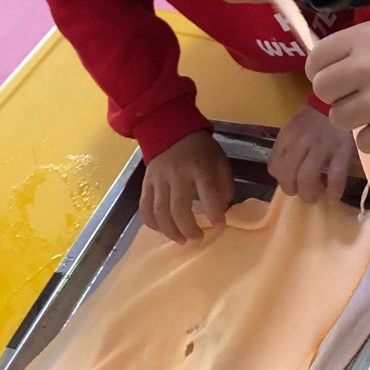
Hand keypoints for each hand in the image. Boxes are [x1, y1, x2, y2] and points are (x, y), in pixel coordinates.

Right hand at [140, 129, 232, 243]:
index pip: (208, 193)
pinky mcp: (146, 182)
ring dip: (170, 231)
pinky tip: (162, 231)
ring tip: (181, 240)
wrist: (171, 130)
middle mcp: (177, 174)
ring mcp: (159, 179)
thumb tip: (222, 209)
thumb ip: (223, 185)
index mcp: (200, 167)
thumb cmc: (201, 149)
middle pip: (179, 208)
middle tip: (198, 238)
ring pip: (160, 211)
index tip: (220, 226)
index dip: (215, 213)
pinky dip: (152, 223)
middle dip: (189, 229)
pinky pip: (145, 207)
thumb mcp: (220, 160)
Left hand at [268, 103, 355, 204]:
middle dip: (292, 190)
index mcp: (287, 136)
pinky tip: (333, 197)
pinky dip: (333, 190)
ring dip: (308, 194)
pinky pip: (335, 175)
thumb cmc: (315, 118)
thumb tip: (287, 174)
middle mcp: (301, 142)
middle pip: (288, 175)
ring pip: (307, 177)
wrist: (339, 99)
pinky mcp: (342, 149)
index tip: (289, 182)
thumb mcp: (294, 128)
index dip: (280, 178)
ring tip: (314, 198)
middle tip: (301, 194)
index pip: (274, 166)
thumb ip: (288, 148)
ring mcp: (322, 146)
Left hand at [307, 19, 369, 153]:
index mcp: (365, 38)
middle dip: (336, 92)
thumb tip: (324, 64)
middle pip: (322, 90)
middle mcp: (367, 69)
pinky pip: (363, 142)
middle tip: (358, 93)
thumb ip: (357, 44)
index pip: (316, 60)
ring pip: (338, 118)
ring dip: (354, 116)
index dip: (321, 69)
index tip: (334, 75)